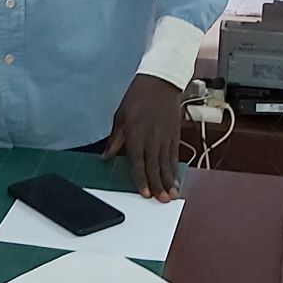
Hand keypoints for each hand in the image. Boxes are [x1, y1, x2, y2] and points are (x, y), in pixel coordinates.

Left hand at [105, 75, 181, 201]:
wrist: (161, 81)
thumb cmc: (137, 96)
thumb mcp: (121, 116)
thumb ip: (116, 139)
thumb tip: (106, 156)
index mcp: (136, 134)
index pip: (138, 162)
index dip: (141, 179)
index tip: (144, 193)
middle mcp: (152, 137)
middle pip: (155, 166)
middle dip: (158, 185)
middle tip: (162, 200)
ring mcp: (165, 136)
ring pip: (167, 163)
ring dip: (169, 180)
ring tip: (172, 195)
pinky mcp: (174, 134)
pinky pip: (174, 154)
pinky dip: (175, 168)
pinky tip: (176, 178)